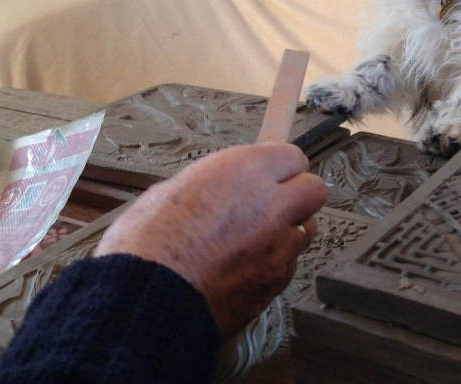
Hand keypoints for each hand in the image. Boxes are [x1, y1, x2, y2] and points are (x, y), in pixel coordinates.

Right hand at [94, 142, 325, 337]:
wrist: (147, 304)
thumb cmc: (145, 246)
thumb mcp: (170, 192)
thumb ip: (213, 186)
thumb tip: (224, 191)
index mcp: (242, 172)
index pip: (292, 155)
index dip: (279, 165)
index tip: (269, 172)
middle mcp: (270, 205)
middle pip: (314, 189)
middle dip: (297, 193)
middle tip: (272, 202)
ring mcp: (278, 246)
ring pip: (306, 229)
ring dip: (288, 229)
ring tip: (255, 238)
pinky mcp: (276, 282)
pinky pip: (289, 263)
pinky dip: (274, 262)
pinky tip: (244, 267)